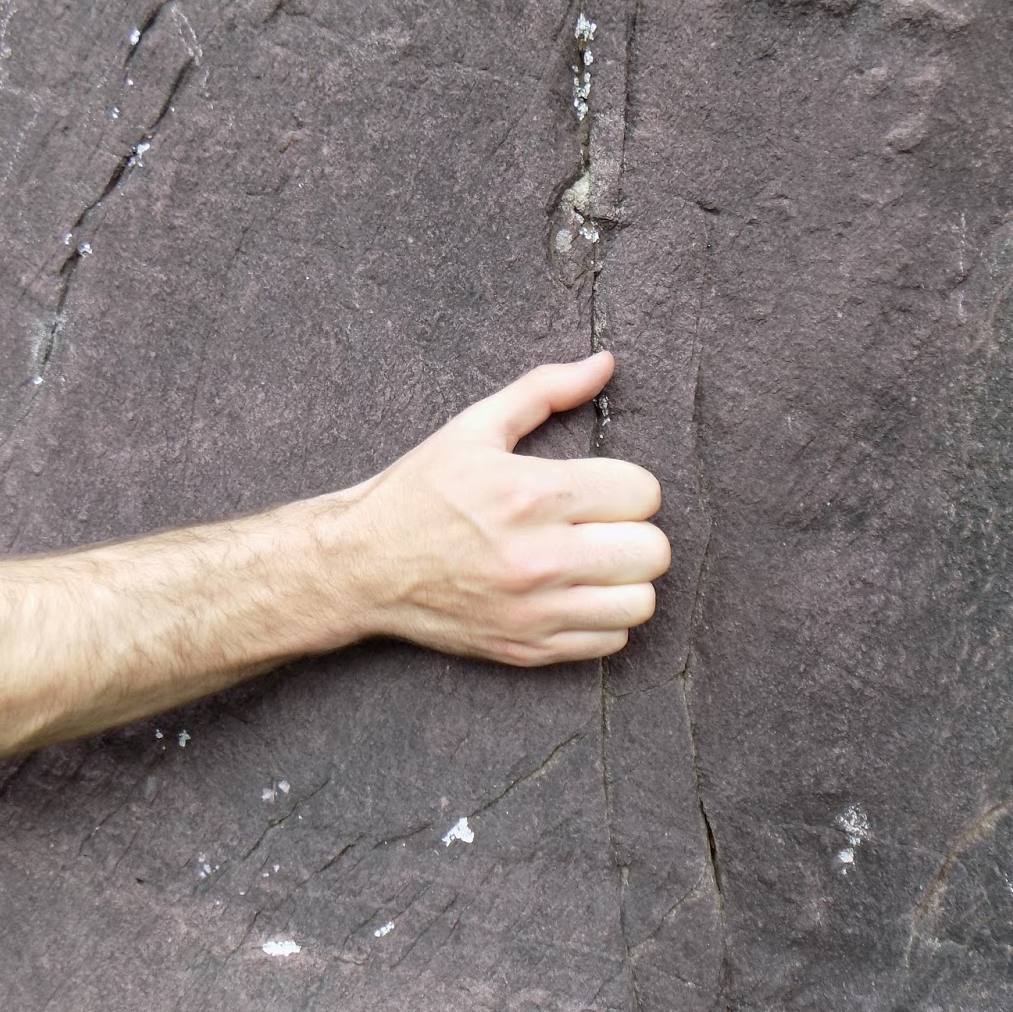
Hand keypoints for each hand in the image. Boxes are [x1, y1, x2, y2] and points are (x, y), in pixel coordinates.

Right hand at [327, 352, 668, 665]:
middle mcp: (540, 557)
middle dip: (635, 532)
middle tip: (603, 527)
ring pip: (640, 603)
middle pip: (652, 551)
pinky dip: (603, 620)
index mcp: (531, 493)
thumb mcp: (475, 427)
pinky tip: (574, 595)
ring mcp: (534, 610)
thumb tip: (605, 363)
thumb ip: (545, 390)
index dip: (629, 486)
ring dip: (626, 580)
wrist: (360, 566)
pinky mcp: (528, 648)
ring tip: (595, 564)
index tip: (602, 490)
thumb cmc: (419, 492)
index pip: (643, 493)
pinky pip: (610, 642)